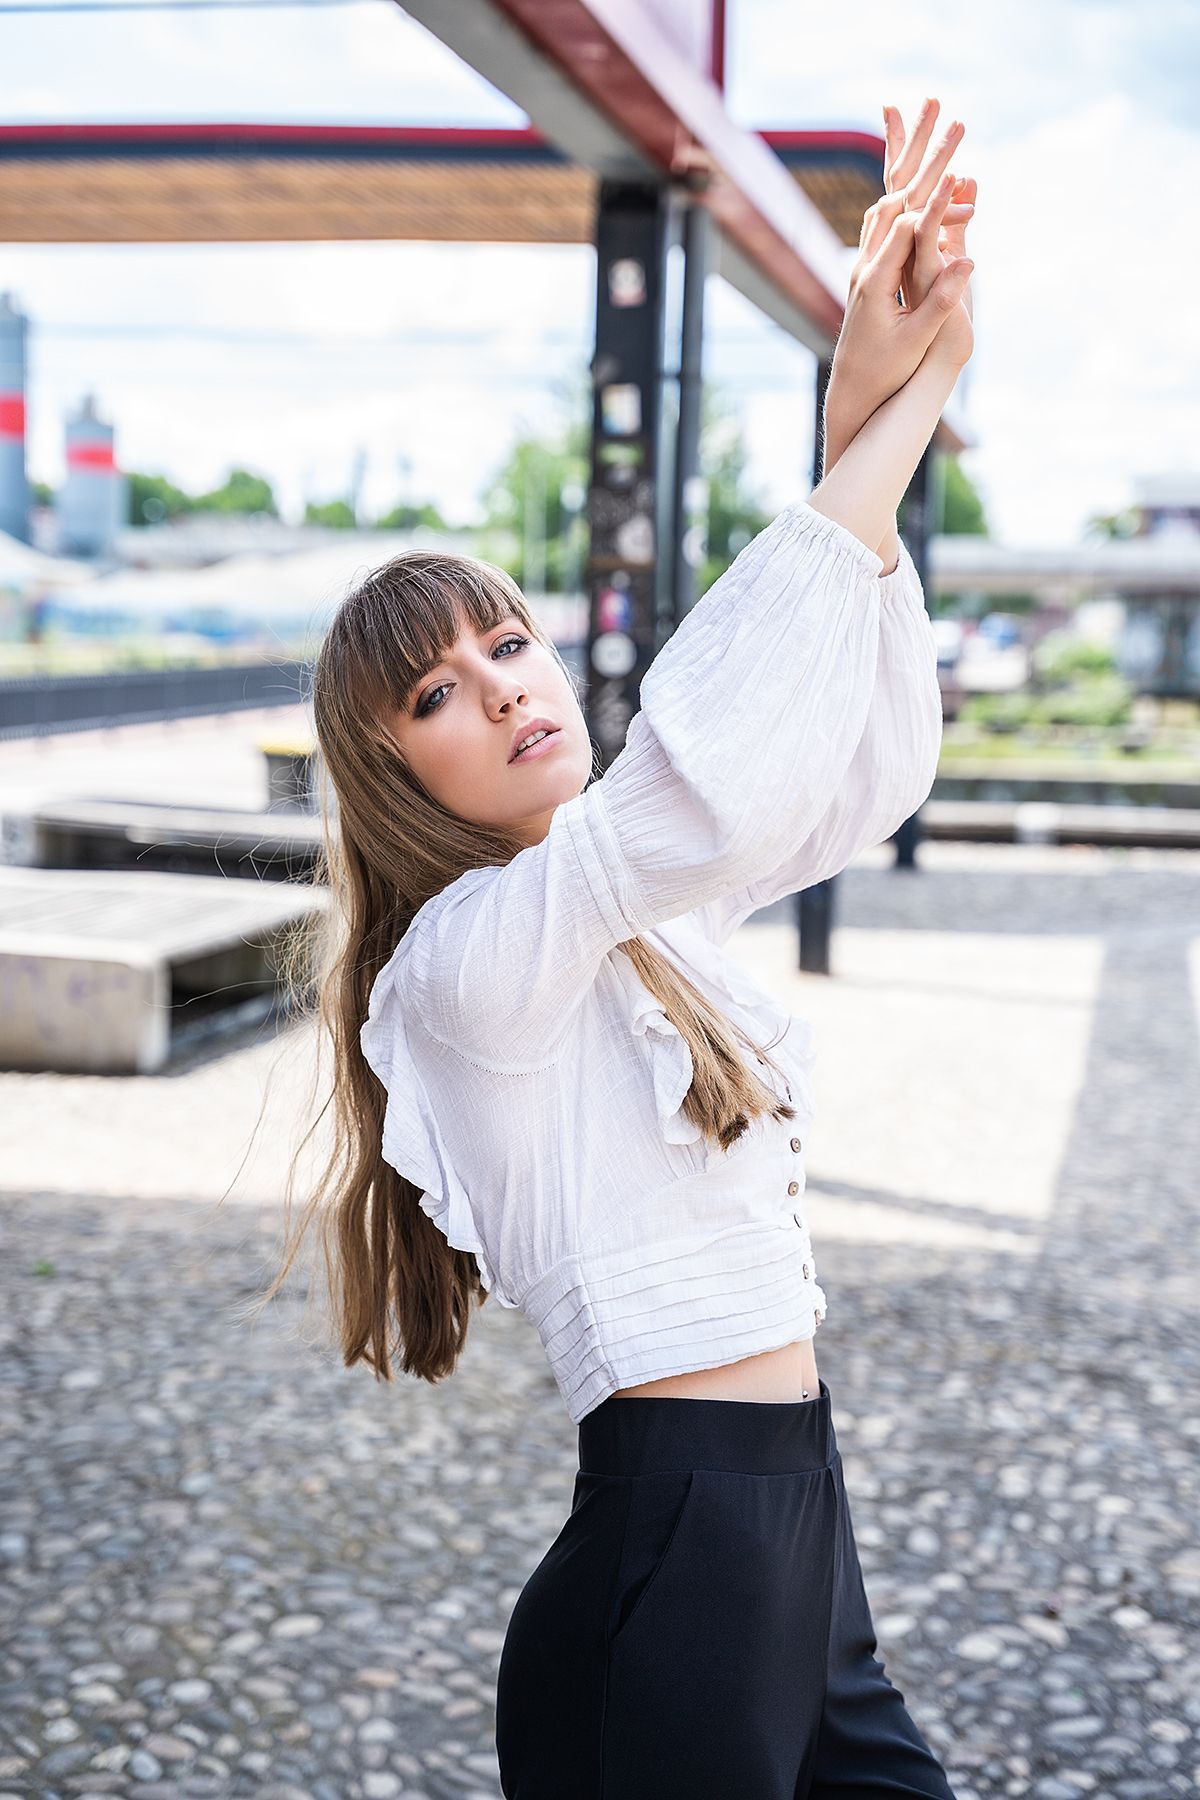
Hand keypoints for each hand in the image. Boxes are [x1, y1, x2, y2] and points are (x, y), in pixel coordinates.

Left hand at [827, 97, 975, 443]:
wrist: (852, 391)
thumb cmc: (885, 371)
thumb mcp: (917, 339)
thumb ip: (941, 300)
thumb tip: (969, 262)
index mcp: (875, 279)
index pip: (905, 221)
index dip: (935, 197)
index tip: (962, 175)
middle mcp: (864, 266)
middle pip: (893, 197)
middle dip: (921, 158)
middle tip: (948, 119)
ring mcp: (864, 267)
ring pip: (886, 204)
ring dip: (912, 169)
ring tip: (936, 133)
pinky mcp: (869, 273)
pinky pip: (886, 222)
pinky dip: (907, 196)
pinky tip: (924, 184)